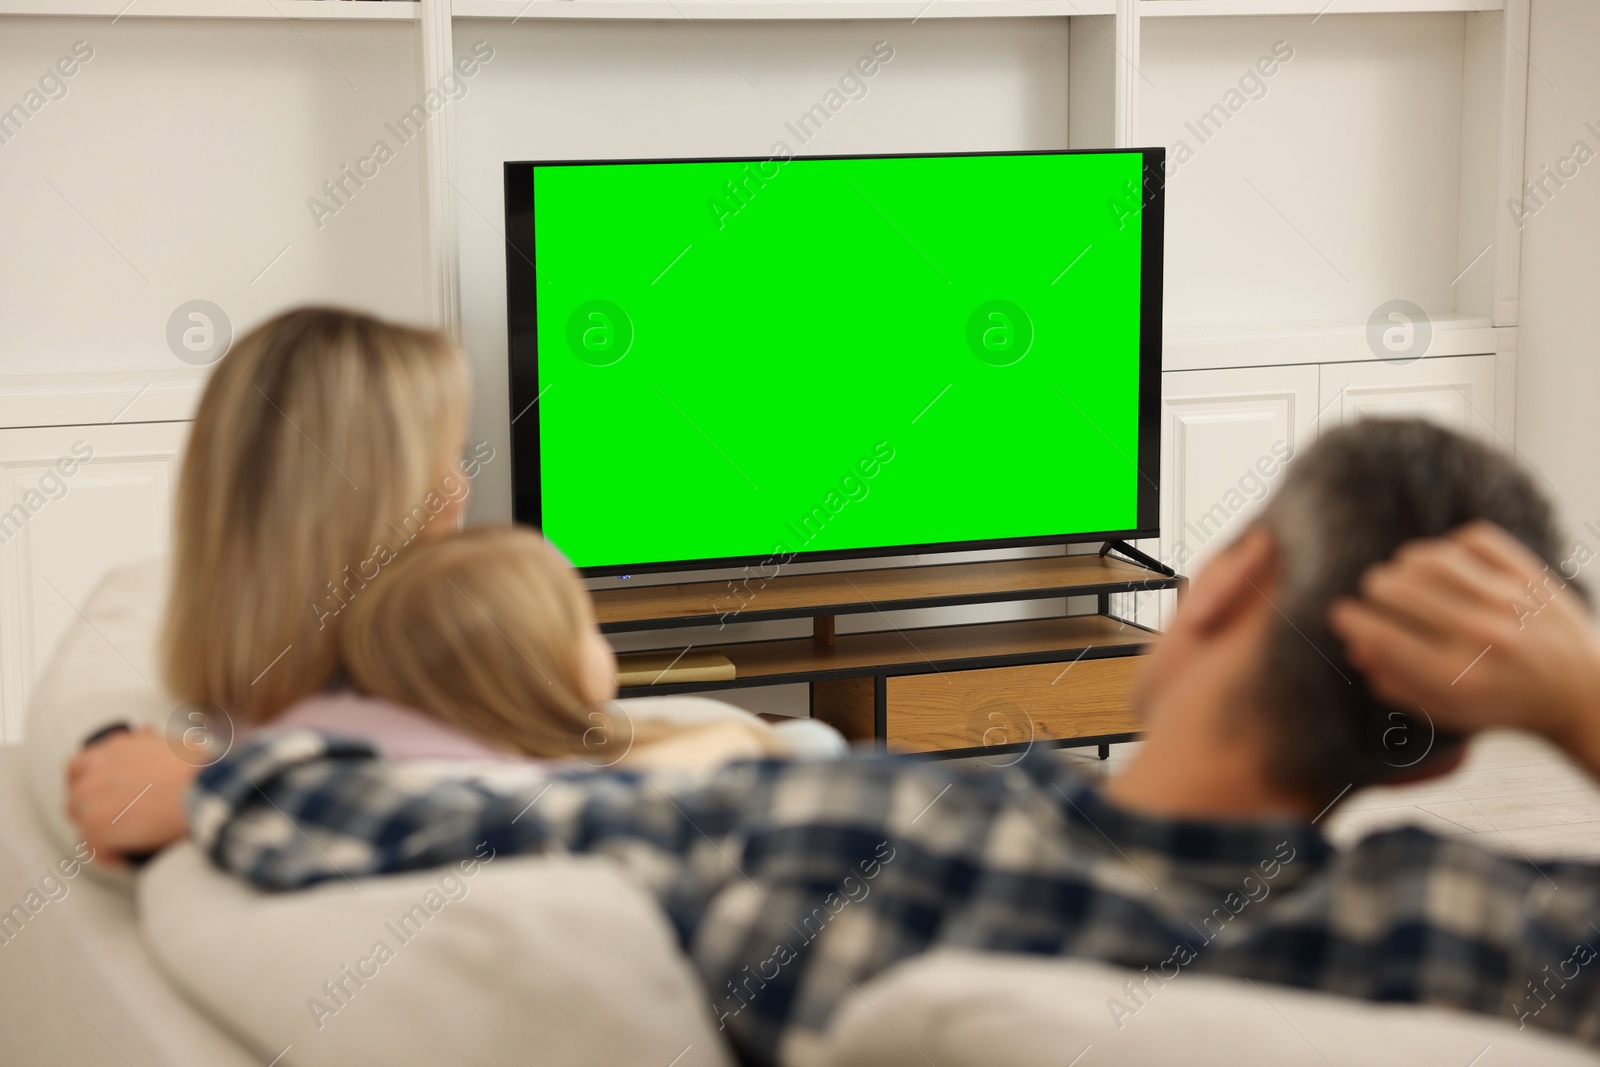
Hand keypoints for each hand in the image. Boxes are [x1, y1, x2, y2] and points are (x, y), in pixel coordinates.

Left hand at [65, 727, 197, 865]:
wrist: (203, 791)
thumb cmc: (198, 769)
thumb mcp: (174, 742)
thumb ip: (150, 740)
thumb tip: (144, 731)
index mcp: (114, 749)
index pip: (81, 766)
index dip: (91, 782)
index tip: (105, 794)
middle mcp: (95, 771)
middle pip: (77, 797)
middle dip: (94, 810)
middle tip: (117, 822)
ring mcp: (90, 800)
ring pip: (83, 825)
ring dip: (101, 833)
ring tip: (126, 842)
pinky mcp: (96, 828)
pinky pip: (95, 850)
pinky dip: (111, 856)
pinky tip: (129, 856)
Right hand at [1328, 521, 1599, 770]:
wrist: (1580, 692)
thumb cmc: (1501, 703)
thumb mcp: (1444, 710)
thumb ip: (1394, 683)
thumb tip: (1354, 644)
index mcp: (1456, 677)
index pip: (1380, 635)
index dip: (1349, 619)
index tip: (1340, 613)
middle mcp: (1482, 637)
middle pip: (1398, 590)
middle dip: (1373, 588)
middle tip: (1373, 593)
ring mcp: (1509, 601)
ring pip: (1431, 557)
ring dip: (1404, 562)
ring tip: (1403, 573)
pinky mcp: (1530, 575)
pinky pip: (1473, 539)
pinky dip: (1450, 545)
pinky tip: (1447, 562)